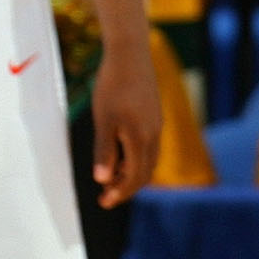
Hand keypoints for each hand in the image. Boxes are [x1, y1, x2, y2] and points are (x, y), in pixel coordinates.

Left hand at [88, 41, 161, 206]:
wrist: (130, 56)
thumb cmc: (112, 86)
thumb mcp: (104, 120)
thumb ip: (104, 151)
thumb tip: (102, 179)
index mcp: (141, 139)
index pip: (135, 177)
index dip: (120, 192)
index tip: (104, 202)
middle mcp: (153, 135)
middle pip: (144, 172)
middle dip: (125, 187)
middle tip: (105, 197)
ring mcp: (156, 125)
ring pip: (148, 160)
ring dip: (130, 174)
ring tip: (109, 179)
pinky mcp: (154, 116)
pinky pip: (149, 146)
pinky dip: (135, 158)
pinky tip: (120, 155)